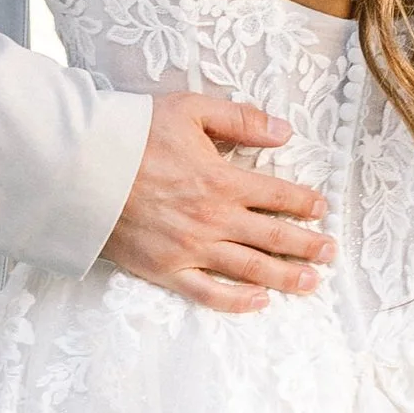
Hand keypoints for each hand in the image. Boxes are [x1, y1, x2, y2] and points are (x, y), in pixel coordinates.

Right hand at [103, 88, 331, 314]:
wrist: (82, 169)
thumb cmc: (132, 135)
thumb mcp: (190, 110)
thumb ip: (240, 119)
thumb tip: (284, 131)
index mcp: (223, 180)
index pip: (278, 195)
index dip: (305, 202)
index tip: (321, 209)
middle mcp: (215, 219)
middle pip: (274, 237)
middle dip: (308, 245)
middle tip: (331, 252)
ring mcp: (192, 249)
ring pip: (252, 269)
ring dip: (287, 277)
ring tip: (313, 282)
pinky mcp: (167, 270)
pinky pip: (209, 294)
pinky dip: (237, 302)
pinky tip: (259, 302)